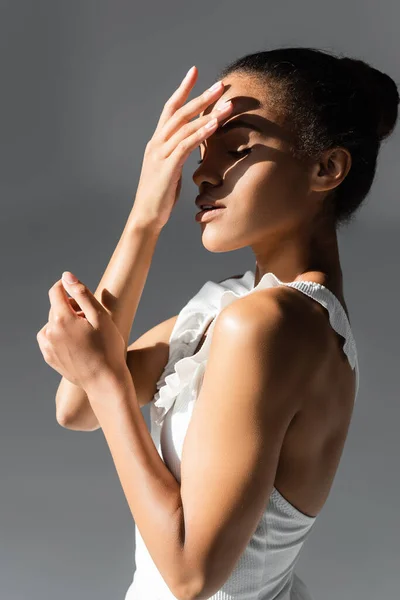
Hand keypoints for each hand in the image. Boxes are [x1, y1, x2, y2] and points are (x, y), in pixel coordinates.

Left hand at [36, 271, 127, 393]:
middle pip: (56, 308)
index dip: (66, 285)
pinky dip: (59, 335)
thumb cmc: (108, 348)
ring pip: (52, 323)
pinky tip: (76, 341)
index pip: (56, 291)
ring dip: (65, 321)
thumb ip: (82, 293)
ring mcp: (48, 346)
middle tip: (90, 316)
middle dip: (70, 306)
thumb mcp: (100, 317)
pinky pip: (50, 339)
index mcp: (62, 319)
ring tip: (85, 331)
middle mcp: (50, 331)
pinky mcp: (50, 357)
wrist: (105, 381)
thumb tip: (67, 276)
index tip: (76, 288)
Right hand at [132, 65, 232, 229]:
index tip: (194, 72)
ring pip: (185, 127)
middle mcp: (156, 143)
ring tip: (226, 105)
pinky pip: (185, 145)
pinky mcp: (166, 167)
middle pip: (179, 112)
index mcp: (157, 142)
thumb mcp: (170, 171)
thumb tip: (191, 147)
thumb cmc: (159, 197)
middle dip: (200, 96)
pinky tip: (214, 126)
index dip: (182, 90)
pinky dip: (200, 133)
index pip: (170, 109)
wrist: (146, 216)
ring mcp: (160, 154)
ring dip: (207, 114)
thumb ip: (178, 155)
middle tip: (220, 84)